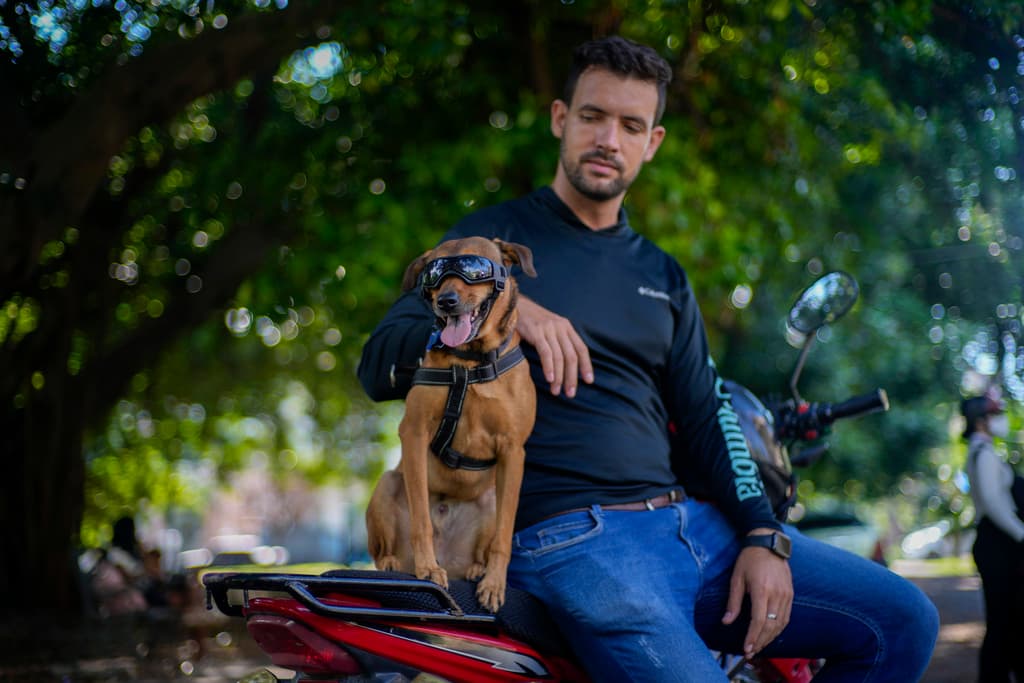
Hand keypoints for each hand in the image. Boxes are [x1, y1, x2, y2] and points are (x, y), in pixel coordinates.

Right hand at [515, 296, 593, 396]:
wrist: (514, 304)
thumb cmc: (531, 320)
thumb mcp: (549, 328)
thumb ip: (558, 342)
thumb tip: (564, 366)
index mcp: (566, 327)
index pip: (582, 348)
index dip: (586, 365)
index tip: (588, 381)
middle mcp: (560, 327)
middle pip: (571, 356)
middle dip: (572, 377)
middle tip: (570, 393)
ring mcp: (548, 329)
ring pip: (559, 357)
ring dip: (559, 377)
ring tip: (556, 391)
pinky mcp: (536, 332)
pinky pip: (546, 353)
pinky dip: (549, 367)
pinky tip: (550, 379)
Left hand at [722, 531, 792, 658]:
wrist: (768, 543)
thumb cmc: (749, 559)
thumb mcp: (736, 578)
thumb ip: (733, 602)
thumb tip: (726, 621)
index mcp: (762, 590)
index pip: (759, 621)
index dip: (753, 637)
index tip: (746, 648)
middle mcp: (777, 594)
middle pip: (771, 626)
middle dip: (760, 642)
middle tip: (750, 652)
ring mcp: (786, 594)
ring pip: (780, 624)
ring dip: (770, 638)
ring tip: (758, 646)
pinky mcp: (790, 594)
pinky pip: (786, 616)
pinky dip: (778, 629)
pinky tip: (770, 634)